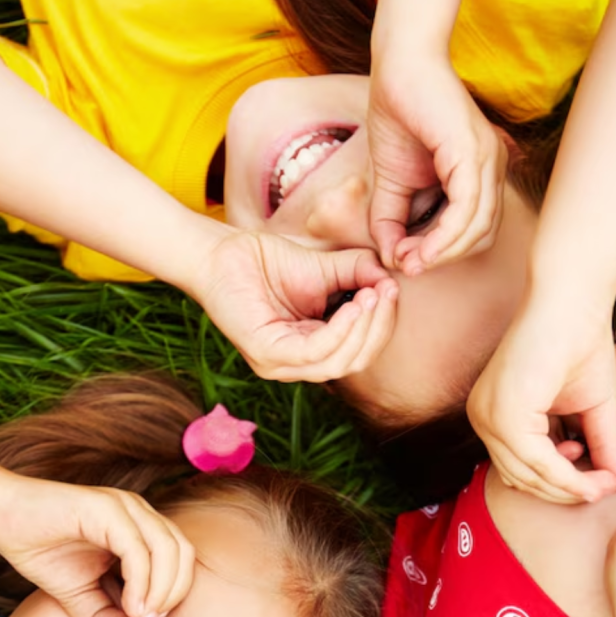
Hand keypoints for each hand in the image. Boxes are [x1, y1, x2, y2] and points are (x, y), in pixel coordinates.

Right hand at [0, 472, 194, 616]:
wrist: (2, 517)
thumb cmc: (42, 550)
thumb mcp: (78, 597)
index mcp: (141, 527)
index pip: (181, 560)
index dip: (173, 594)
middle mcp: (139, 513)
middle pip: (184, 554)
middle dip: (173, 594)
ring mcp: (124, 507)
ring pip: (168, 549)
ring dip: (160, 590)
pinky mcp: (104, 508)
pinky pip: (137, 549)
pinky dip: (141, 582)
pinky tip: (130, 606)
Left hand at [197, 229, 398, 382]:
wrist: (221, 251)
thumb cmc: (266, 260)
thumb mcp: (324, 267)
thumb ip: (357, 273)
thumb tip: (391, 280)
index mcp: (311, 349)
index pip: (359, 350)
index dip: (382, 324)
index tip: (394, 290)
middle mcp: (296, 365)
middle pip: (354, 361)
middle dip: (379, 328)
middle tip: (388, 293)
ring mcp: (280, 365)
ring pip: (338, 362)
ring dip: (364, 329)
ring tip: (374, 296)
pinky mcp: (266, 356)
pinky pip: (314, 353)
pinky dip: (340, 331)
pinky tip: (353, 306)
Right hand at [366, 52, 505, 272]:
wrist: (398, 67)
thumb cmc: (399, 115)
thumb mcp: (391, 182)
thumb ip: (391, 221)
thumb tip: (390, 258)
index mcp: (481, 175)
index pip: (474, 232)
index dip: (442, 254)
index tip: (405, 261)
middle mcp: (492, 169)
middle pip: (481, 237)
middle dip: (443, 259)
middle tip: (406, 264)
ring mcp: (488, 160)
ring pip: (478, 229)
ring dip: (441, 254)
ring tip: (408, 260)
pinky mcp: (474, 153)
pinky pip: (467, 210)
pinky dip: (443, 237)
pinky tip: (418, 249)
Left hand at [466, 309, 615, 502]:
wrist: (574, 300)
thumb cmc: (583, 342)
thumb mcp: (594, 407)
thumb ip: (601, 446)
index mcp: (495, 414)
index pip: (519, 468)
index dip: (558, 484)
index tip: (597, 481)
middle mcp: (483, 418)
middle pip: (521, 479)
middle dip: (564, 491)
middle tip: (603, 486)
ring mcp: (488, 417)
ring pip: (527, 477)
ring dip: (569, 488)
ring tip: (603, 481)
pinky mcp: (502, 414)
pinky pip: (536, 463)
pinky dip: (568, 477)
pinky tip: (596, 478)